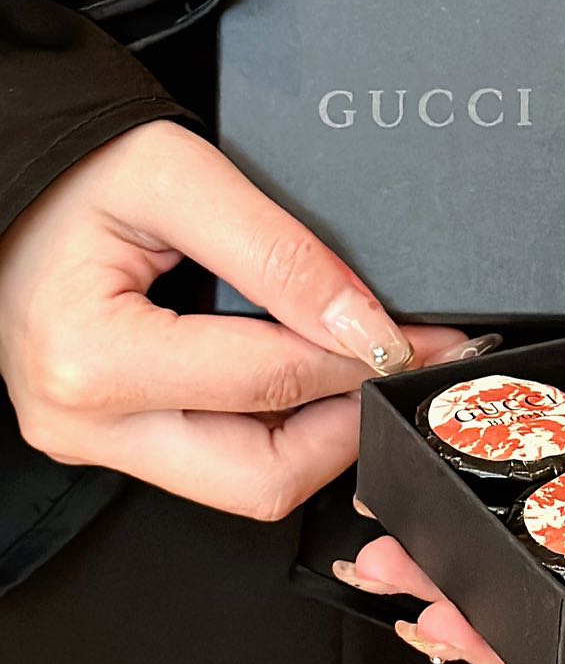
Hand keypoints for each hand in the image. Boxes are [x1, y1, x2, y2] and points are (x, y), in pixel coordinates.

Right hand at [0, 120, 491, 519]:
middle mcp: (86, 424)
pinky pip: (221, 464)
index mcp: (92, 359)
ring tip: (352, 363)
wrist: (19, 187)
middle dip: (346, 424)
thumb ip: (279, 253)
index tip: (426, 336)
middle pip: (264, 478)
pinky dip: (278, 427)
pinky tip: (303, 373)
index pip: (271, 384)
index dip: (365, 358)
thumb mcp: (181, 178)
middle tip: (395, 364)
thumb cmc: (77, 177)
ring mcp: (98, 444)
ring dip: (318, 433)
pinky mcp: (116, 444)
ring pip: (248, 486)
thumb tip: (366, 326)